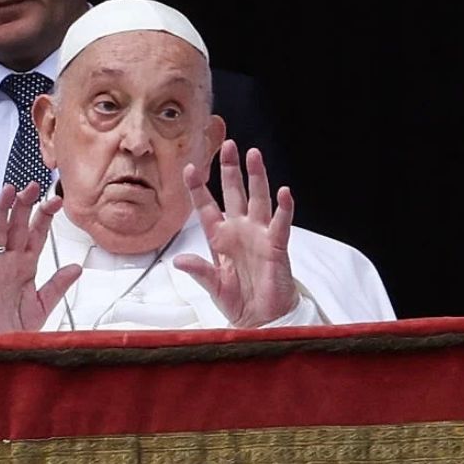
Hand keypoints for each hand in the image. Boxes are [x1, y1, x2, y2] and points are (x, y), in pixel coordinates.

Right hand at [0, 181, 80, 333]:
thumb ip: (58, 284)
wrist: (0, 345)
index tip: (56, 199)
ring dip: (1, 212)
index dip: (45, 215)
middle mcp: (10, 261)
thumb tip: (77, 268)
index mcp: (26, 263)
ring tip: (6, 191)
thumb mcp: (44, 303)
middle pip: (16, 225)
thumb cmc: (17, 325)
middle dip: (24, 204)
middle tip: (32, 186)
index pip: (36, 232)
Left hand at [173, 140, 297, 327]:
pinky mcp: (276, 246)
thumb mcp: (213, 285)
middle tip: (228, 145)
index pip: (206, 206)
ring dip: (256, 177)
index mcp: (219, 237)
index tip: (189, 168)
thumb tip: (178, 261)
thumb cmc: (238, 299)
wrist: (261, 318)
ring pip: (257, 199)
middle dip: (230, 169)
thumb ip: (198, 271)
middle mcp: (239, 230)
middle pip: (234, 192)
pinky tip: (284, 192)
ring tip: (253, 155)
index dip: (198, 187)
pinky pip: (280, 224)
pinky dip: (284, 209)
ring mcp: (258, 235)